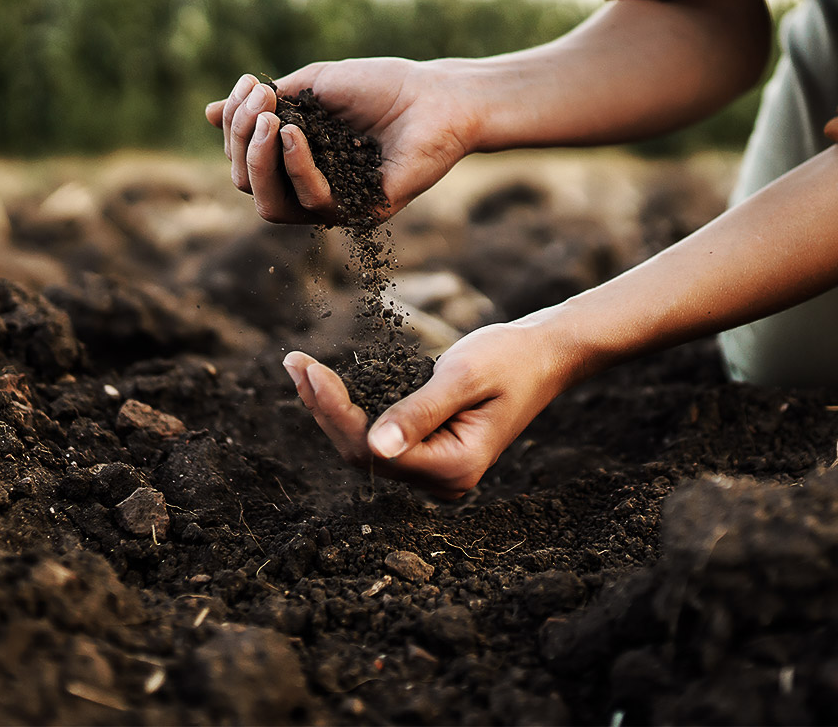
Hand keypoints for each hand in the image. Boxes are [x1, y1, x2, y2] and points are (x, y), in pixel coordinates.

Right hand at [204, 58, 477, 223]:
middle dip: (241, 141)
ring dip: (259, 160)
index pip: (244, 158)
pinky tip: (295, 134)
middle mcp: (310, 187)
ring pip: (271, 205)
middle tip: (259, 104)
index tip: (252, 84)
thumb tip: (209, 114)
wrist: (439, 95)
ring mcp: (336, 204)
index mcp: (296, 159)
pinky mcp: (362, 212)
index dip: (236, 125)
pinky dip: (297, 167)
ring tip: (270, 120)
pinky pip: (314, 204)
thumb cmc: (382, 86)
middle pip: (248, 184)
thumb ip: (265, 104)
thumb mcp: (313, 86)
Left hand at [281, 322, 572, 497]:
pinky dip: (351, 411)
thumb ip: (419, 412)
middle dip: (324, 409)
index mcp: (455, 467)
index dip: (335, 412)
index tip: (307, 371)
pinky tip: (325, 385)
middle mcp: (443, 481)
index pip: (375, 449)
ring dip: (331, 410)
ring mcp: (436, 472)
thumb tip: (375, 447)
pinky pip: (379, 440)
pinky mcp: (430, 454)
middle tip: (294, 363)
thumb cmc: (510, 359)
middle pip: (364, 454)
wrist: (544, 356)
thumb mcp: (463, 377)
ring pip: (366, 449)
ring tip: (300, 369)